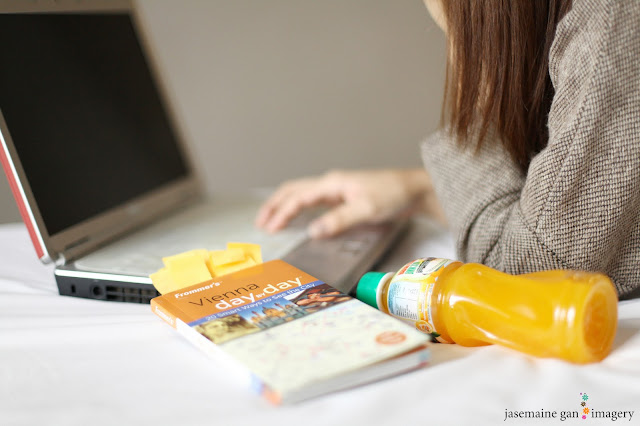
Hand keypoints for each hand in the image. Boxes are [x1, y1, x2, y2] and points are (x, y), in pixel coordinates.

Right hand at [255, 168, 443, 237]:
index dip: (282, 213)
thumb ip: (339, 220)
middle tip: (261, 223)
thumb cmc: (393, 195)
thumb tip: (312, 231)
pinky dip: (299, 207)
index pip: (298, 197)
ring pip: (302, 193)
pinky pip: (314, 200)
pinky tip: (298, 218)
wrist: (415, 189)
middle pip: (294, 190)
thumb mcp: (366, 209)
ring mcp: (337, 189)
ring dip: (285, 205)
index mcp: (332, 183)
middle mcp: (331, 183)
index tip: (270, 229)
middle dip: (275, 205)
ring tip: (272, 220)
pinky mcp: (344, 196)